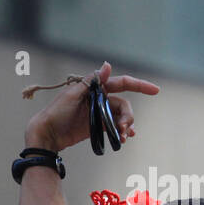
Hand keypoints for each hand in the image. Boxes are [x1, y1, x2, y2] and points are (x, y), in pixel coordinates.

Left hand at [24, 62, 159, 152]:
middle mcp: (100, 99)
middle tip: (124, 128)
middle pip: (124, 105)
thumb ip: (91, 82)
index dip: (139, 85)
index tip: (156, 90)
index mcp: (94, 88)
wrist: (48, 134)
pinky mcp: (99, 126)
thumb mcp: (72, 95)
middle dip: (128, 116)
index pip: (122, 83)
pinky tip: (124, 139)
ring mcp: (100, 113)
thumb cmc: (56, 112)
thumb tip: (107, 65)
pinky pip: (117, 127)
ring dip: (126, 126)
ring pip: (122, 117)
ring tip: (124, 136)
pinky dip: (123, 132)